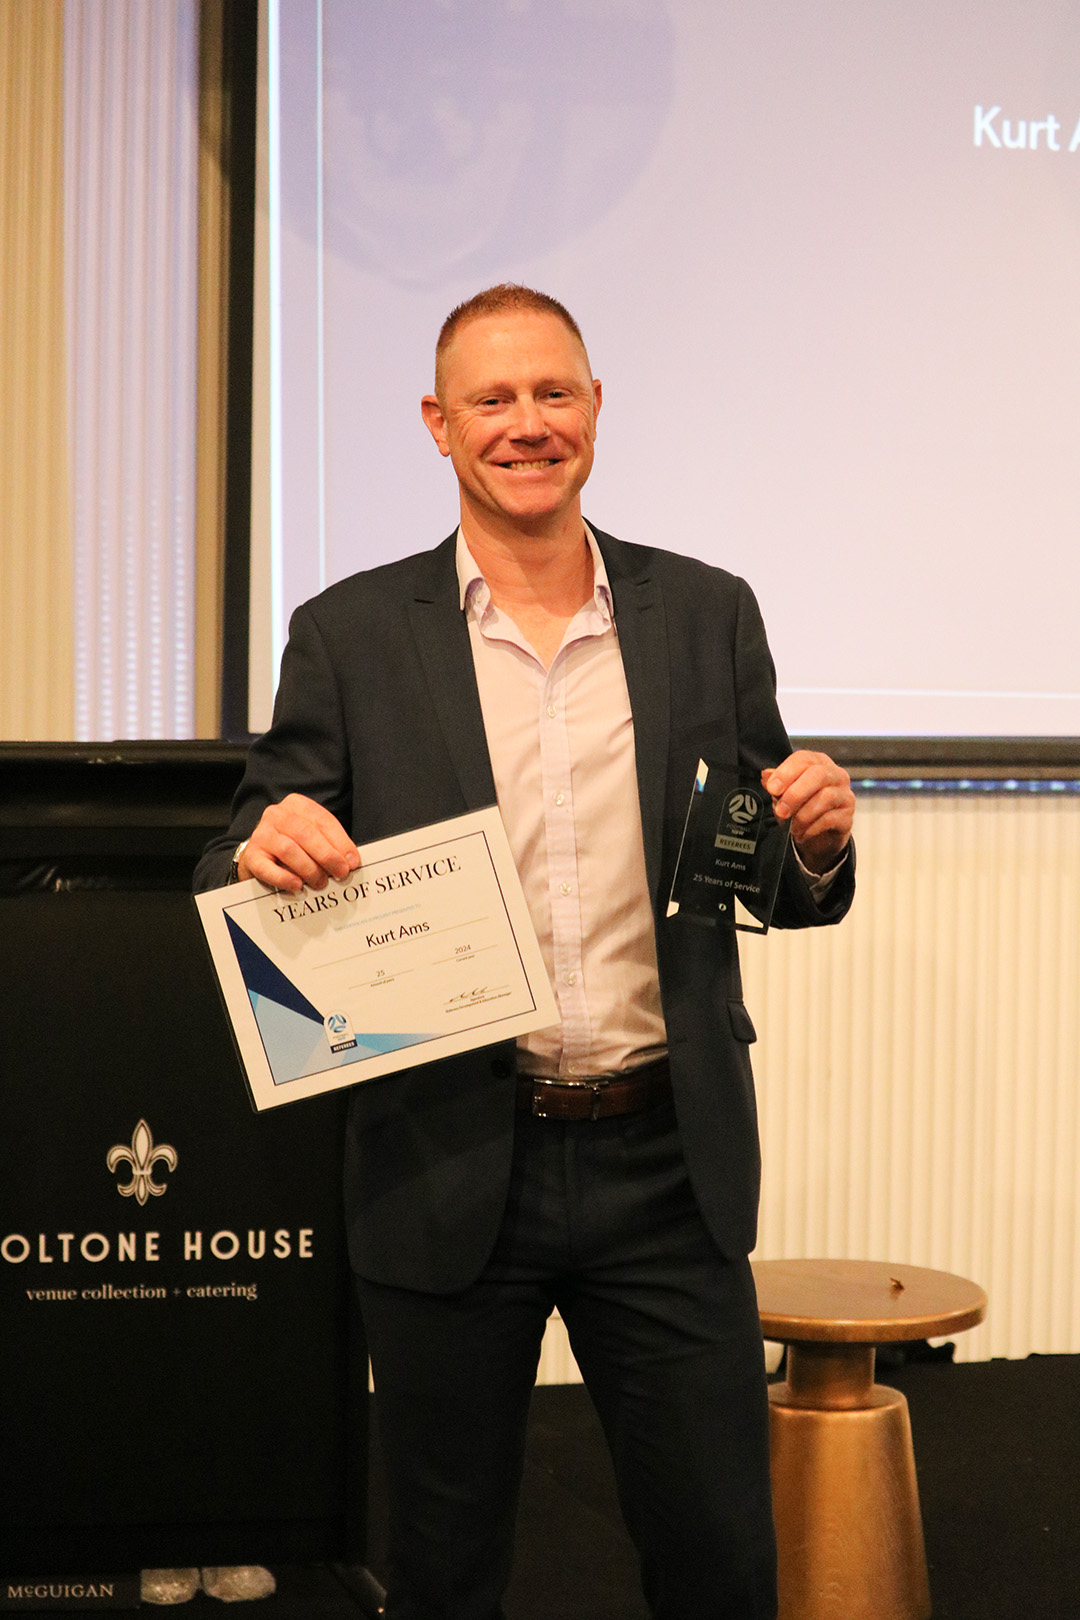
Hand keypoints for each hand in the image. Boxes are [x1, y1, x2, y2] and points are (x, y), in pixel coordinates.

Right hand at [238, 793, 359, 892]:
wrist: (260, 855)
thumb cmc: (295, 845)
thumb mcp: (314, 837)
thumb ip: (331, 844)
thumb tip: (350, 862)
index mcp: (297, 805)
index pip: (323, 821)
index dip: (341, 842)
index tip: (352, 862)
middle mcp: (277, 814)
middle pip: (306, 833)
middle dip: (327, 856)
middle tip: (341, 873)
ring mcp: (261, 834)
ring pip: (289, 850)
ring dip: (309, 869)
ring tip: (320, 883)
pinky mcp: (251, 855)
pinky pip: (268, 868)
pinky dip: (285, 878)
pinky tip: (298, 886)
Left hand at [761, 751, 853, 875]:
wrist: (818, 837)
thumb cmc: (800, 808)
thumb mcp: (784, 795)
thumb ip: (777, 784)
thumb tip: (766, 775)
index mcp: (818, 763)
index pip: (804, 759)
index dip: (786, 772)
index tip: (772, 788)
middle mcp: (835, 775)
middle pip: (819, 774)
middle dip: (796, 794)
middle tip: (781, 811)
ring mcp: (845, 795)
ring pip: (826, 797)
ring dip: (803, 814)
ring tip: (791, 827)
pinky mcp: (848, 816)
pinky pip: (830, 819)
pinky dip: (812, 828)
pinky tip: (802, 833)